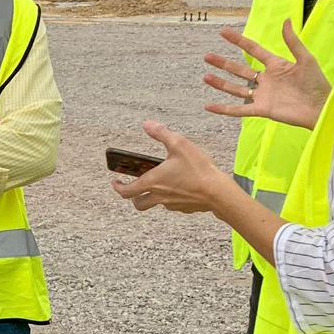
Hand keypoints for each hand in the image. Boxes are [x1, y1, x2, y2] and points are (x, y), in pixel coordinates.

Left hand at [109, 121, 237, 214]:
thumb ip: (161, 133)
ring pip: (156, 204)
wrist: (218, 192)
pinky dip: (171, 197)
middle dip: (134, 197)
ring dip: (153, 196)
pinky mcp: (185, 208)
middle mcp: (160, 196)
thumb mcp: (179, 144)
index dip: (118, 188)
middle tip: (134, 188)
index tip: (115, 183)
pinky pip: (173, 204)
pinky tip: (181, 186)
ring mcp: (172, 204)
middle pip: (139, 204)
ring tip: (160, 183)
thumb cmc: (198, 169)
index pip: (127, 191)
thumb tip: (147, 124)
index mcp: (153, 182)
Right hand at [202, 19, 329, 129]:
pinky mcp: (262, 109)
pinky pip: (239, 110)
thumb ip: (292, 41)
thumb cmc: (317, 83)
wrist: (322, 108)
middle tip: (207, 56)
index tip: (223, 32)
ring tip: (205, 77)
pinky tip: (209, 106)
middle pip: (239, 69)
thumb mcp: (306, 58)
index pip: (252, 50)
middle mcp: (266, 80)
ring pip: (236, 88)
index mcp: (275, 65)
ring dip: (220, 83)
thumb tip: (286, 20)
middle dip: (223, 63)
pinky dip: (223, 109)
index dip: (238, 41)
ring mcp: (263, 95)